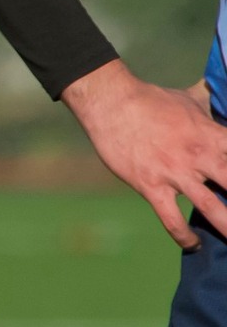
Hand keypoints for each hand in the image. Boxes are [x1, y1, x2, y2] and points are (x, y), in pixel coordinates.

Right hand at [63, 60, 226, 246]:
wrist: (110, 103)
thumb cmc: (151, 99)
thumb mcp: (188, 98)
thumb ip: (210, 101)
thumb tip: (220, 83)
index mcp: (213, 135)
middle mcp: (200, 156)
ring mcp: (176, 173)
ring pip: (212, 209)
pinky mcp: (151, 186)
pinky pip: (171, 219)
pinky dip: (184, 236)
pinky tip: (192, 243)